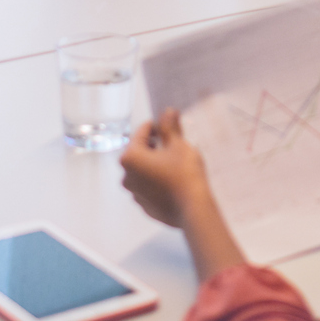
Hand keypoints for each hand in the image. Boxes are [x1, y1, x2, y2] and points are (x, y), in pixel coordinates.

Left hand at [121, 109, 247, 282]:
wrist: (193, 208)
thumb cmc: (184, 173)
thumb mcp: (178, 145)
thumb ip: (169, 127)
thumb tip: (168, 112)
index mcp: (130, 157)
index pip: (141, 133)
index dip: (156, 126)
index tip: (168, 124)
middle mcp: (126, 176)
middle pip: (139, 153)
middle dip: (153, 145)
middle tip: (173, 143)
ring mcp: (134, 193)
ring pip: (142, 171)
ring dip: (154, 164)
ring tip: (174, 162)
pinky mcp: (145, 206)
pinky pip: (148, 187)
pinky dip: (156, 181)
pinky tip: (172, 180)